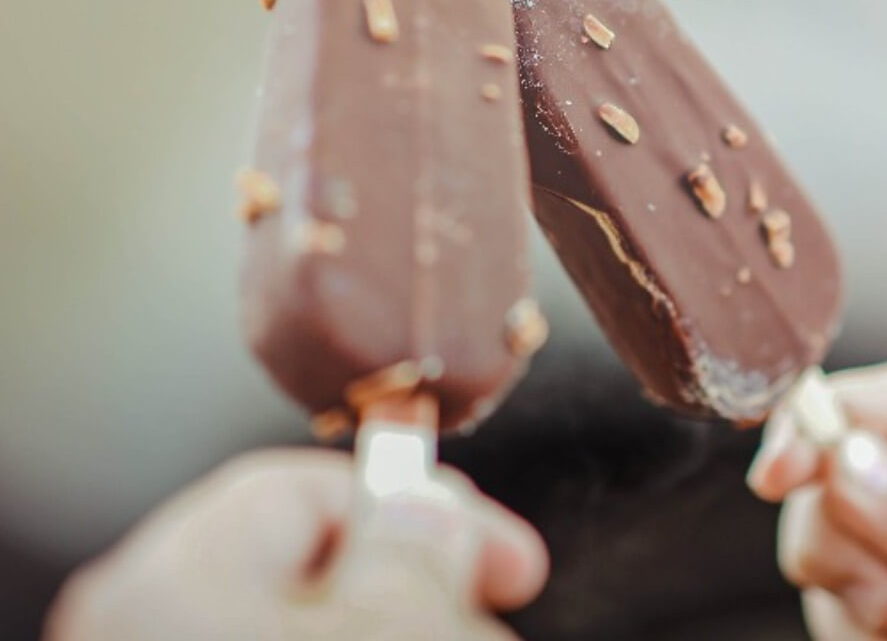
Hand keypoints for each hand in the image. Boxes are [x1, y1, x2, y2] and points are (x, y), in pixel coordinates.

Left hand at [46, 449, 547, 640]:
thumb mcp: (395, 626)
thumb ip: (417, 548)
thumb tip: (428, 505)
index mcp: (176, 573)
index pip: (311, 487)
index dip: (430, 505)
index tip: (513, 558)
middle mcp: (144, 620)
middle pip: (310, 563)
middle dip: (423, 580)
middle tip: (495, 612)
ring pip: (302, 620)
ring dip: (401, 624)